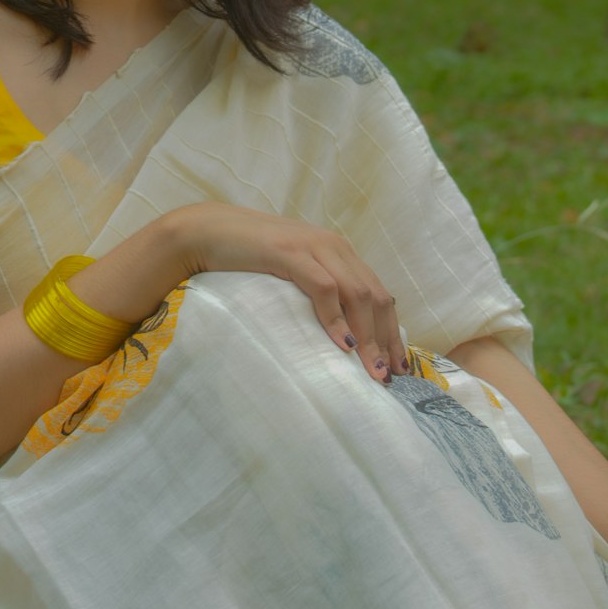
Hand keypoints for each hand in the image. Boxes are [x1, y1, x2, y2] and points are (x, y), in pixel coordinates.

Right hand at [169, 204, 405, 384]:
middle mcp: (333, 246)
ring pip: (356, 293)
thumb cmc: (249, 258)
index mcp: (338, 251)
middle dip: (385, 340)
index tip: (398, 367)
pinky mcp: (289, 252)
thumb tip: (342, 334)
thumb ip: (320, 290)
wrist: (209, 231)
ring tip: (371, 368)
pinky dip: (336, 317)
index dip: (392, 332)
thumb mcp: (294, 273)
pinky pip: (323, 287)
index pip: (379, 294)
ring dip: (367, 335)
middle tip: (388, 377)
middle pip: (376, 296)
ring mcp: (312, 246)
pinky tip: (341, 343)